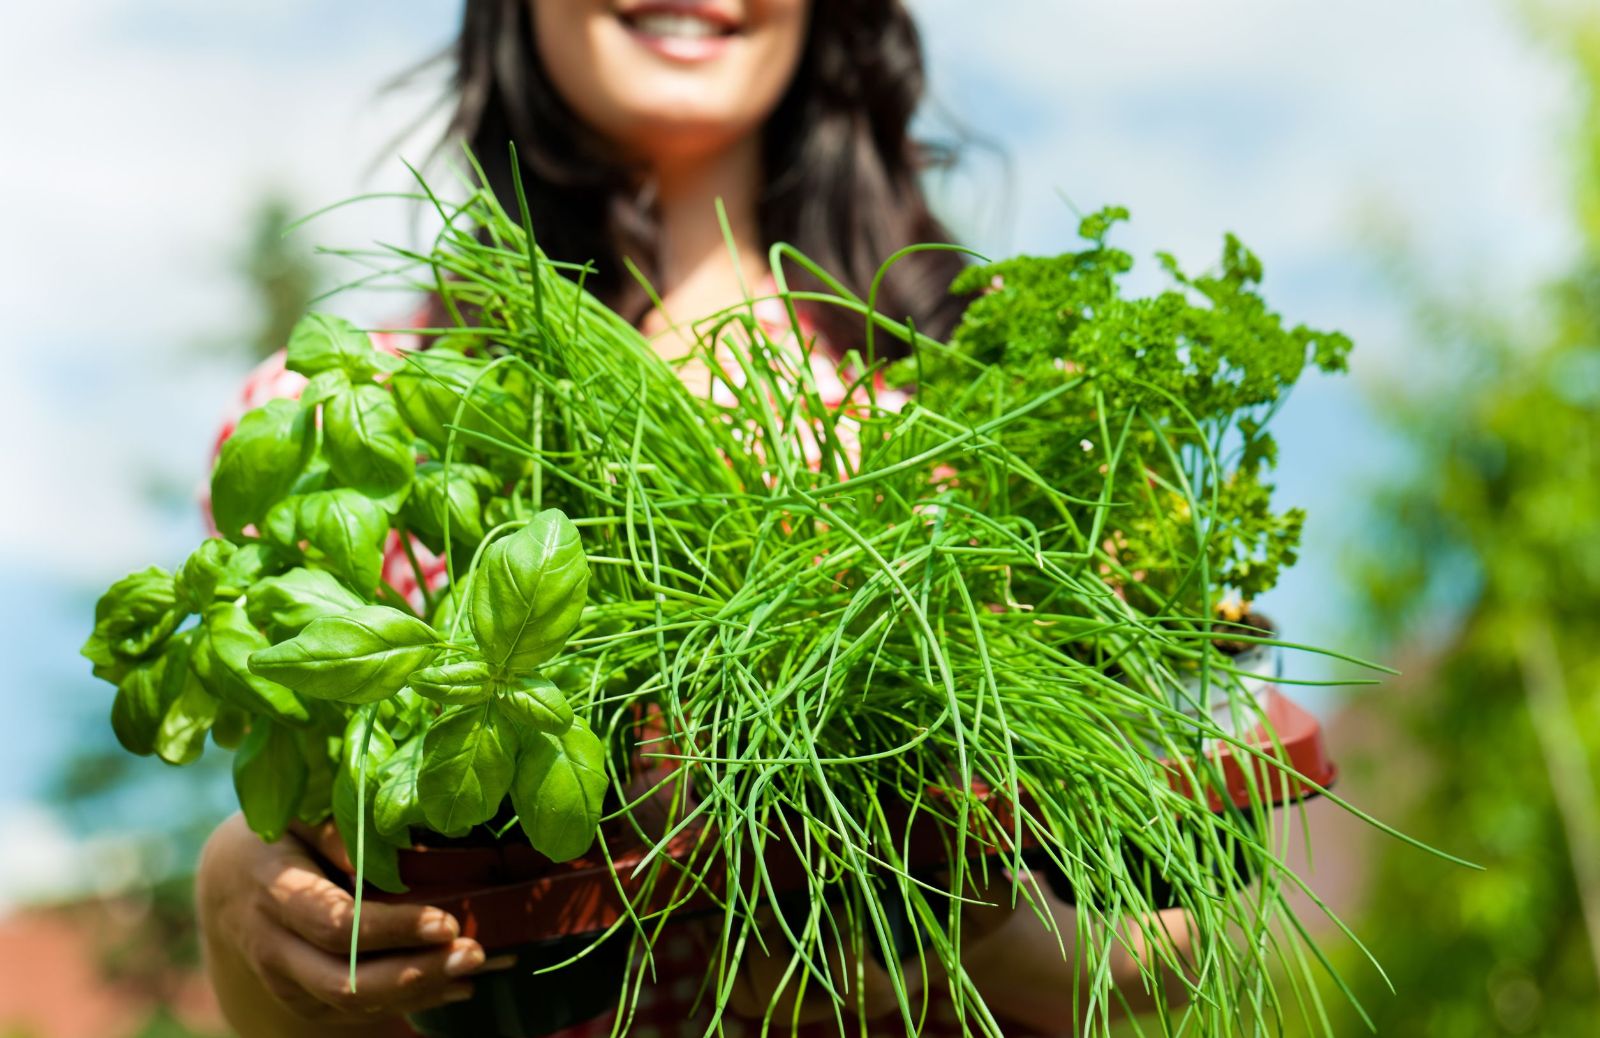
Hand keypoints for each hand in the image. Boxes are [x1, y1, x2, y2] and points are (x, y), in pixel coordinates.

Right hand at [197, 813, 514, 1035]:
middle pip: (343, 981)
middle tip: (473, 952)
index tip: (446, 922)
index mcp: (276, 891)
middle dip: (415, 974)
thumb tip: (392, 851)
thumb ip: (341, 830)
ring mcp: (284, 980)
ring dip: (418, 992)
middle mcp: (273, 946)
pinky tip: (452, 985)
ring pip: (350, 1005)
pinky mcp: (300, 999)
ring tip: (474, 968)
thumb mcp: (304, 815)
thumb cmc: (284, 835)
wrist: (232, 880)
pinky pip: (353, 1013)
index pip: (336, 924)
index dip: (393, 930)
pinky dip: (407, 1002)